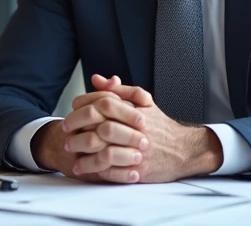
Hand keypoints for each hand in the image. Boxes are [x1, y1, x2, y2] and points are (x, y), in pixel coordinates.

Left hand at [68, 75, 223, 182]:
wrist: (185, 150)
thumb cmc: (160, 126)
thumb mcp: (143, 102)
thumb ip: (119, 90)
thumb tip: (96, 79)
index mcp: (136, 112)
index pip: (104, 104)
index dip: (84, 106)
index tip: (71, 111)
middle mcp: (138, 131)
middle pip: (102, 128)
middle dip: (79, 130)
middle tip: (66, 131)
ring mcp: (138, 152)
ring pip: (106, 151)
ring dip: (83, 152)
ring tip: (70, 151)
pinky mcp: (139, 170)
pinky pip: (112, 171)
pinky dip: (94, 169)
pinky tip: (82, 167)